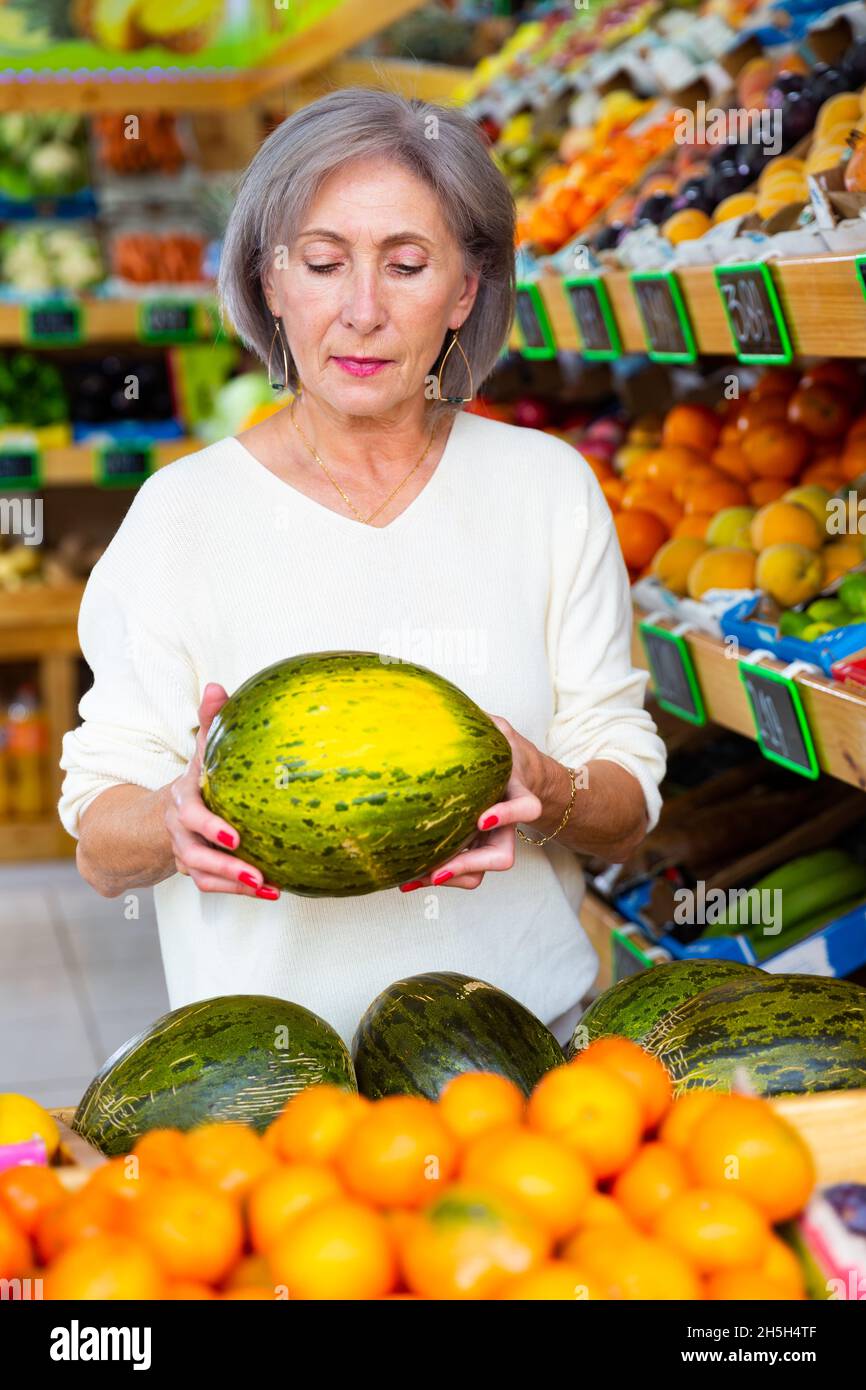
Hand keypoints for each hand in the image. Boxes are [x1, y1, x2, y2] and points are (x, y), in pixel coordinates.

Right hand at [165, 682, 280, 898]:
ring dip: (235, 884)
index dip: (210, 827)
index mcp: (182, 801)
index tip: (236, 837)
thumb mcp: (197, 753)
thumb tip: (218, 686)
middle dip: (225, 865)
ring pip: (204, 875)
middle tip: (256, 872)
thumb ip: (209, 722)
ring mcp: (185, 853)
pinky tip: (271, 891)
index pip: (191, 816)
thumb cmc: (193, 782)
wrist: (156, 819)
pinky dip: (238, 892)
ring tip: (267, 886)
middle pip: (195, 854)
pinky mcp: (196, 871)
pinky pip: (211, 886)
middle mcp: (180, 831)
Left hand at [399, 715, 543, 891]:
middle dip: (470, 865)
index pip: (526, 807)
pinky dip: (433, 878)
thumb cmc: (503, 750)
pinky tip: (404, 878)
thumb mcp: (497, 729)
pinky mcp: (471, 849)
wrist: (516, 776)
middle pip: (502, 857)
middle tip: (439, 868)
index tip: (482, 815)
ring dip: (448, 878)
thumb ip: (481, 720)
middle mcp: (506, 824)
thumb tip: (444, 700)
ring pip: (478, 875)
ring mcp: (489, 840)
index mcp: (517, 793)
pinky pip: (458, 873)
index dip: (508, 815)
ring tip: (413, 877)